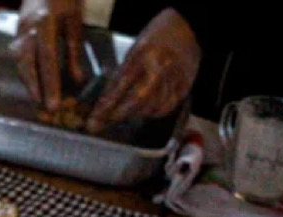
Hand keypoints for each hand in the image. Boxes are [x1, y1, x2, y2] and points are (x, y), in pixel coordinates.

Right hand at [12, 0, 84, 111]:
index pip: (47, 59)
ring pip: (20, 63)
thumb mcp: (75, 20)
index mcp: (45, 23)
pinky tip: (34, 84)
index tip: (54, 103)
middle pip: (27, 65)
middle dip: (34, 88)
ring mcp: (19, 31)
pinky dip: (26, 73)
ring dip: (28, 83)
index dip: (50, 83)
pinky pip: (19, 58)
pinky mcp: (16, 33)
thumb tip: (77, 80)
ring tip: (39, 101)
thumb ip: (75, 50)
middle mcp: (27, 29)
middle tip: (43, 108)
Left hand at [86, 9, 198, 133]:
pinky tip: (144, 113)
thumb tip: (104, 101)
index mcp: (142, 53)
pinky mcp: (185, 84)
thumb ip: (122, 73)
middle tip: (105, 122)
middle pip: (138, 98)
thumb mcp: (134, 49)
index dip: (107, 104)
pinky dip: (153, 113)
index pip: (121, 84)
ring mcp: (175, 76)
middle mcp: (160, 65)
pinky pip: (167, 106)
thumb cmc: (155, 38)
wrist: (187, 28)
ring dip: (135, 115)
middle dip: (119, 114)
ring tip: (122, 118)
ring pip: (153, 106)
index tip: (95, 117)